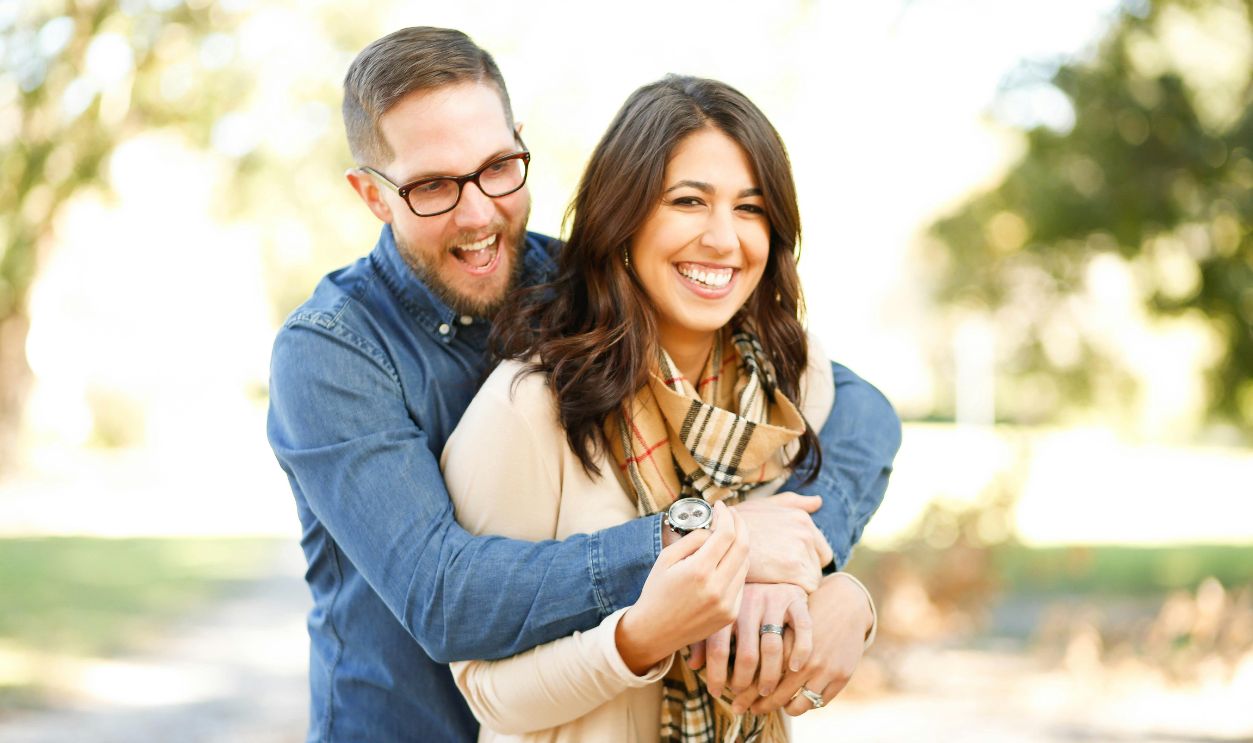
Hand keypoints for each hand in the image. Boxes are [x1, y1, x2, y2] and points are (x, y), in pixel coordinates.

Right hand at [616, 502, 749, 674]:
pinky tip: (724, 561)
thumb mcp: (666, 558)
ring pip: (745, 564)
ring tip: (727, 536)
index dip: (726, 515)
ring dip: (739, 545)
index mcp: (698, 571)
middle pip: (743, 546)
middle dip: (740, 525)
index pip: (726, 534)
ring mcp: (727, 604)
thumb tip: (713, 529)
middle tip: (732, 514)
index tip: (720, 506)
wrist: (654, 632)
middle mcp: (717, 588)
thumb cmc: (656, 591)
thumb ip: (692, 540)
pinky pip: (741, 582)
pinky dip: (736, 566)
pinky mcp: (731, 614)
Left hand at [696, 582, 810, 706]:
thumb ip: (705, 638)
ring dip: (769, 675)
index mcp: (726, 607)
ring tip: (765, 692)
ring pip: (773, 647)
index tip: (715, 692)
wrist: (772, 566)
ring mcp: (774, 601)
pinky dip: (799, 651)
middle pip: (746, 653)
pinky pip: (802, 629)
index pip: (717, 647)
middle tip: (742, 697)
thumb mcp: (719, 613)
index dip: (715, 674)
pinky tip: (794, 668)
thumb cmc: (741, 601)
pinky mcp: (796, 600)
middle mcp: (749, 603)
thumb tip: (693, 665)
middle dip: (743, 682)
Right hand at [732, 493, 832, 591]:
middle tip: (780, 575)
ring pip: (813, 578)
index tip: (786, 565)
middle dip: (804, 572)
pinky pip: (807, 589)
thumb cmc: (738, 523)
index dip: (806, 560)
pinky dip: (794, 593)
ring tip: (775, 581)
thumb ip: (794, 503)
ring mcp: (800, 549)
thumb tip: (818, 501)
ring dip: (798, 584)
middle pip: (818, 565)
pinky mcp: (793, 569)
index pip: (821, 550)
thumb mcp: (765, 505)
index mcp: (802, 518)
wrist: (716, 538)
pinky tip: (776, 588)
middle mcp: (805, 532)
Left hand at [746, 573, 871, 715]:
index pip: (760, 675)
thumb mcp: (778, 617)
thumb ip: (758, 639)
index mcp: (785, 642)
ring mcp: (824, 668)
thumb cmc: (804, 609)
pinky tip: (795, 701)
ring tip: (772, 707)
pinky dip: (806, 705)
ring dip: (784, 709)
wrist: (844, 602)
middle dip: (759, 705)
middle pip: (776, 692)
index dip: (745, 691)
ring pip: (798, 704)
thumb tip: (718, 664)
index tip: (734, 699)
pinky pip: (819, 702)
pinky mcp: (841, 675)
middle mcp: (804, 658)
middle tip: (747, 709)